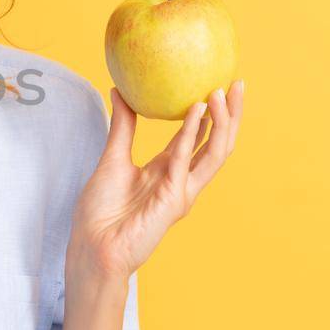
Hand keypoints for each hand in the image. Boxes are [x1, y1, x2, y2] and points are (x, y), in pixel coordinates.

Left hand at [71, 80, 244, 279]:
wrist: (92, 246)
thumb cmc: (100, 211)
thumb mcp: (112, 158)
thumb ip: (122, 126)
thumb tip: (119, 90)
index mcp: (167, 170)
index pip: (197, 137)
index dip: (210, 113)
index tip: (217, 83)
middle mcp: (180, 180)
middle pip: (216, 143)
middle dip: (231, 115)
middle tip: (238, 84)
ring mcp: (181, 191)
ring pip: (213, 153)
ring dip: (221, 122)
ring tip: (222, 92)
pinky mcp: (174, 200)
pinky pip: (184, 160)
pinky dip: (191, 134)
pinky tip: (196, 110)